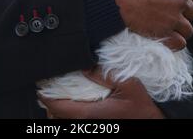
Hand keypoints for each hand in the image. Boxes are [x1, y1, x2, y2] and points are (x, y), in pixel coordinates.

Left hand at [39, 68, 164, 118]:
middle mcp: (89, 123)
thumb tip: (84, 66)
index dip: (47, 98)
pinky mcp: (98, 124)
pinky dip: (70, 110)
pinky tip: (71, 100)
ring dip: (59, 107)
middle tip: (44, 87)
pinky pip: (78, 120)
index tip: (39, 87)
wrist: (152, 122)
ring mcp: (93, 125)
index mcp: (92, 113)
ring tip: (53, 93)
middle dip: (50, 103)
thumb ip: (104, 75)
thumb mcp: (127, 85)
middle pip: (60, 116)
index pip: (60, 108)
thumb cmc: (142, 106)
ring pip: (68, 119)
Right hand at [110, 0, 192, 49]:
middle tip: (164, 13)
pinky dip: (174, 42)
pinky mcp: (167, 32)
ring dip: (178, 29)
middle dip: (180, 13)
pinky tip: (165, 38)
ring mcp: (175, 16)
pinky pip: (180, 43)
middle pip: (191, 12)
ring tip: (164, 27)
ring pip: (188, 29)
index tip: (171, 0)